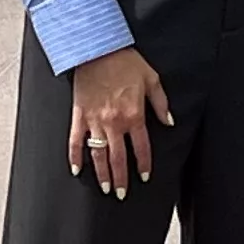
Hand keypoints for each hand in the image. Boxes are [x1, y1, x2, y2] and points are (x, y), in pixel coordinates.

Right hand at [66, 46, 173, 192]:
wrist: (98, 49)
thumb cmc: (127, 62)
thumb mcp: (152, 79)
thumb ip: (161, 104)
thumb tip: (169, 122)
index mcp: (134, 115)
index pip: (141, 148)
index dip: (143, 164)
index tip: (144, 177)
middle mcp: (114, 123)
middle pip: (118, 158)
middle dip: (121, 178)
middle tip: (122, 194)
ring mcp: (94, 121)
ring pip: (98, 154)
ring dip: (102, 174)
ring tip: (105, 188)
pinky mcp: (79, 116)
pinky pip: (75, 141)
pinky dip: (74, 157)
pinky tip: (76, 170)